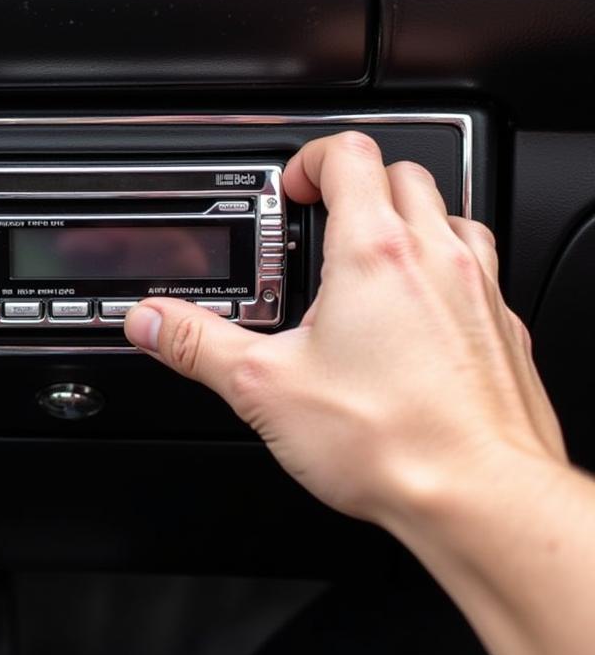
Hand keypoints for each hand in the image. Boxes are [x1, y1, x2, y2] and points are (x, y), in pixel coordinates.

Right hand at [124, 132, 565, 529]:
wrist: (482, 499)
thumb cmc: (393, 442)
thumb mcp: (264, 387)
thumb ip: (197, 344)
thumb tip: (151, 321)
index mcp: (375, 253)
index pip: (351, 156)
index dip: (313, 159)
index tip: (292, 188)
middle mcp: (436, 258)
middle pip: (403, 174)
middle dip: (358, 184)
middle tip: (323, 219)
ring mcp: (479, 292)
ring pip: (451, 215)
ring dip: (408, 221)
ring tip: (370, 259)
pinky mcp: (504, 331)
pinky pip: (479, 272)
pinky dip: (444, 273)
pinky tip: (417, 317)